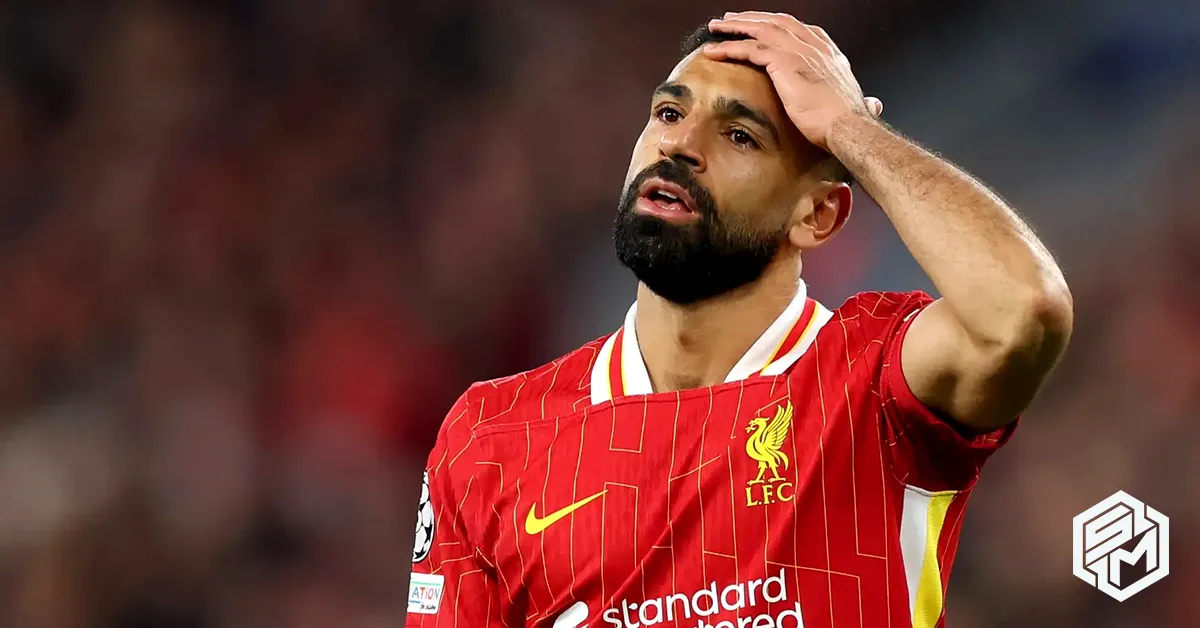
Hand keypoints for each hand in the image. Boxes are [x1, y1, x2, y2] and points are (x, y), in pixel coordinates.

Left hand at [704, 11, 881, 151]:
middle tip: (730, 19)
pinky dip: (730, 47)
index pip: (798, 28)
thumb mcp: (857, 104)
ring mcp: (798, 50)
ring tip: (716, 27)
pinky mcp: (784, 62)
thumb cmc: (849, 122)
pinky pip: (749, 49)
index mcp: (829, 52)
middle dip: (751, 18)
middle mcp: (813, 45)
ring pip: (759, 29)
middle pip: (775, 22)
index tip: (760, 24)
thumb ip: (862, 99)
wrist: (847, 126)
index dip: (776, 24)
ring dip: (735, 27)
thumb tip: (874, 103)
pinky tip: (715, 51)